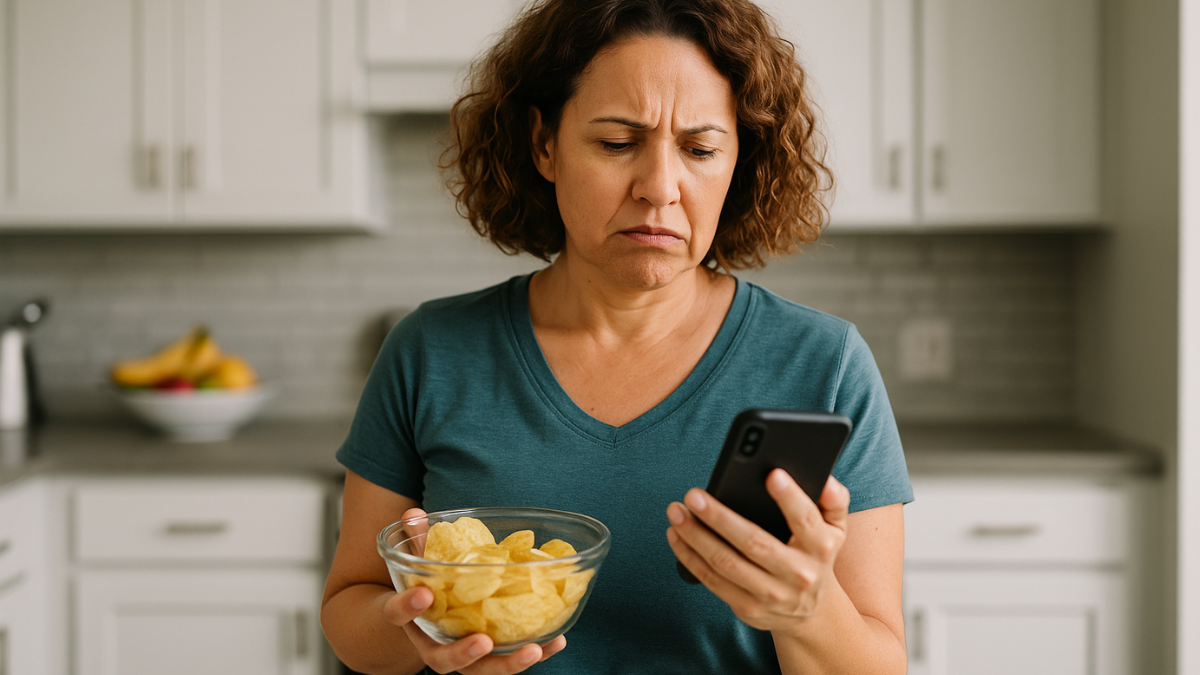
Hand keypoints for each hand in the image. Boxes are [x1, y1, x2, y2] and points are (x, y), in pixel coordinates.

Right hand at [381, 508, 567, 673]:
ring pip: (482, 669)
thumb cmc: (424, 586)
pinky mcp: (490, 656)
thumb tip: (414, 513)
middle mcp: (434, 644)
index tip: (424, 593)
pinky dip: (535, 652)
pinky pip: (510, 659)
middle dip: (463, 654)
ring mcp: (463, 654)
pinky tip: (556, 641)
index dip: (407, 606)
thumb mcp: (416, 563)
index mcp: (410, 619)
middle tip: (483, 642)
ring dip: (508, 663)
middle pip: (444, 660)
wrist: (425, 620)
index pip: (398, 614)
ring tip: (533, 649)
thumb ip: (416, 540)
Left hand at [665, 470, 849, 632]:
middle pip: (754, 543)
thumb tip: (825, 479)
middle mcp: (798, 574)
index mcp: (821, 547)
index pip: (806, 519)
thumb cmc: (816, 555)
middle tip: (693, 495)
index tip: (771, 474)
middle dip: (720, 517)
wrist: (812, 613)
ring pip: (726, 563)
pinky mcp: (748, 608)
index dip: (790, 498)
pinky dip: (689, 557)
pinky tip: (675, 534)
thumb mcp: (835, 529)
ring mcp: (772, 595)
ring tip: (676, 511)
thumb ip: (834, 500)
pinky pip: (712, 580)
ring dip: (696, 537)